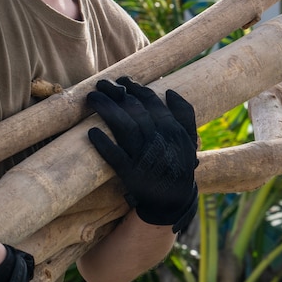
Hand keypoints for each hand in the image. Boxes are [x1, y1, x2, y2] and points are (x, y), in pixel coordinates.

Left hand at [86, 77, 198, 232]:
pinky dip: (104, 144)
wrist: (173, 200)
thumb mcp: (190, 140)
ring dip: (106, 110)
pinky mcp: (131, 175)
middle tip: (101, 84)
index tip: (122, 81)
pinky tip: (91, 132)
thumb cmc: (179, 165)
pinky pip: (116, 157)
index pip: (152, 102)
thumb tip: (170, 91)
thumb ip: (185, 115)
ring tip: (92, 98)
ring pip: (125, 127)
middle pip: (135, 110)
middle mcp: (160, 141)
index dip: (135, 88)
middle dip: (116, 93)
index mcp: (173, 130)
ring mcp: (145, 158)